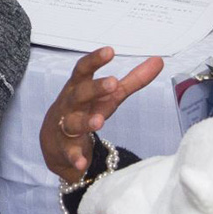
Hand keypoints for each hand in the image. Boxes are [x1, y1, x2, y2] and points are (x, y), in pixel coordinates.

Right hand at [40, 48, 162, 182]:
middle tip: (113, 83)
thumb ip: (132, 80)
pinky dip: (75, 157)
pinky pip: (69, 153)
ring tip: (99, 122)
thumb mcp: (108, 96)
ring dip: (85, 122)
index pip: (83, 70)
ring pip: (73, 123)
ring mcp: (65, 126)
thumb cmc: (85, 110)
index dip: (95, 60)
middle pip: (80, 94)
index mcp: (79, 88)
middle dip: (95, 88)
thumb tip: (158, 61)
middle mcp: (70, 105)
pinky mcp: (65, 149)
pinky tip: (82, 163)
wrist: (54, 140)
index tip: (109, 51)